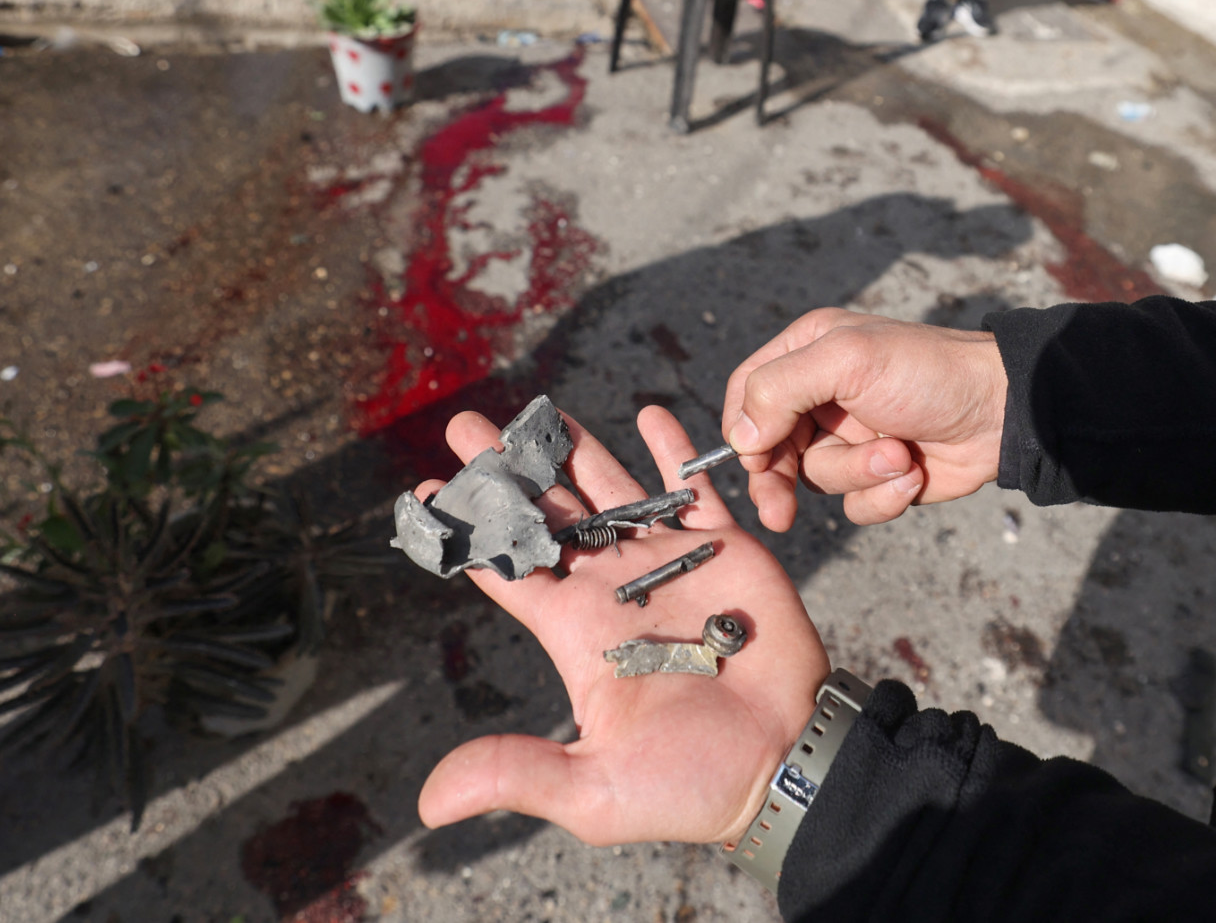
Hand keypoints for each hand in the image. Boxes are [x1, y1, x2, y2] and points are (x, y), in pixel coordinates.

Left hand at [415, 404, 829, 846]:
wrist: (787, 764)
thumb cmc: (692, 786)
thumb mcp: (594, 791)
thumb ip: (519, 774)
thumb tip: (430, 805)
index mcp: (577, 633)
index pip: (509, 570)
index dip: (469, 531)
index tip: (428, 489)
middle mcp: (614, 589)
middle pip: (547, 516)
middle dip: (506, 470)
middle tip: (464, 424)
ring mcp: (669, 564)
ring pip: (611, 491)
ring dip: (576, 450)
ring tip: (537, 409)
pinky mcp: (726, 550)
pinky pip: (695, 490)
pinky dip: (673, 452)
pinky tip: (648, 413)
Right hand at [722, 309, 1008, 530]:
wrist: (1000, 411)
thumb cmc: (926, 372)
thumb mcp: (847, 361)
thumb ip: (781, 389)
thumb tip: (742, 439)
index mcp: (809, 351)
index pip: (749, 390)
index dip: (744, 428)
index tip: (753, 459)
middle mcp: (824, 394)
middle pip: (771, 448)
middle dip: (781, 480)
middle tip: (780, 513)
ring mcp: (850, 436)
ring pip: (817, 479)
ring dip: (858, 474)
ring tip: (898, 455)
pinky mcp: (878, 474)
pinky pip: (855, 504)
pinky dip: (883, 496)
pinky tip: (913, 473)